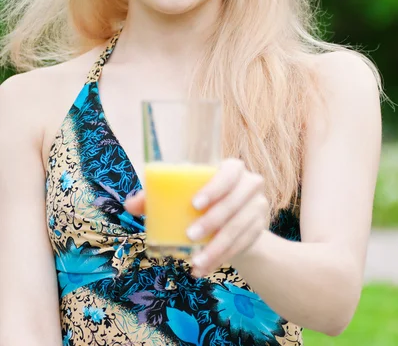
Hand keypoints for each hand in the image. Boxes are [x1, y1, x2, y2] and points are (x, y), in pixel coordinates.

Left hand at [125, 158, 268, 276]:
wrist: (232, 218)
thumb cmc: (201, 199)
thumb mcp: (183, 194)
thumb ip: (157, 195)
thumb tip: (130, 204)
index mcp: (231, 168)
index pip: (229, 172)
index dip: (215, 187)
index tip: (194, 204)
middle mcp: (249, 184)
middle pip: (234, 202)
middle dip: (212, 222)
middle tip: (189, 236)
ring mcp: (257, 206)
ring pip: (239, 228)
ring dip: (217, 248)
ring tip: (195, 263)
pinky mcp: (259, 228)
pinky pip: (241, 246)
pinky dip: (221, 259)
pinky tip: (204, 269)